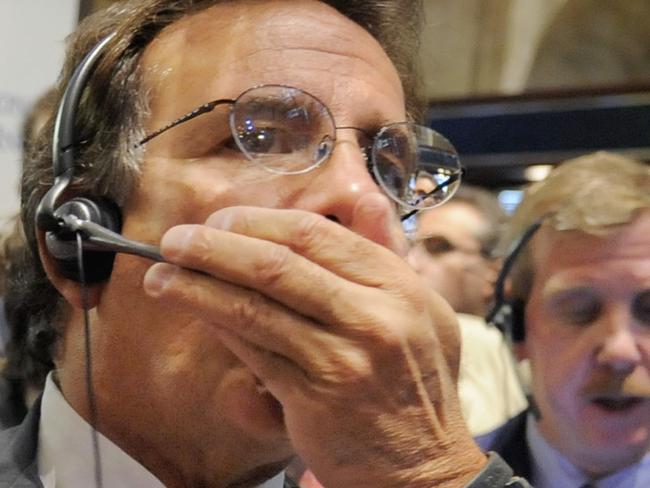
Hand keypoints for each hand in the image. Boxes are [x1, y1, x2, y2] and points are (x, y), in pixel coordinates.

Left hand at [143, 194, 485, 487]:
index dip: (258, 222)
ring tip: (161, 274)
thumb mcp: (418, 310)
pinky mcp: (316, 396)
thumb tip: (350, 210)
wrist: (425, 465)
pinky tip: (193, 309)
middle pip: (278, 265)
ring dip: (199, 286)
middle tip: (176, 240)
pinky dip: (219, 324)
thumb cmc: (414, 383)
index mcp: (397, 283)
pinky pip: (254, 350)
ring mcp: (344, 356)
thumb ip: (379, 261)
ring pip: (256, 307)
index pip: (315, 234)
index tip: (222, 219)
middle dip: (217, 246)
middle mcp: (374, 314)